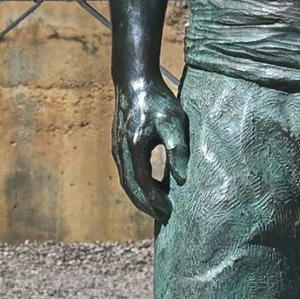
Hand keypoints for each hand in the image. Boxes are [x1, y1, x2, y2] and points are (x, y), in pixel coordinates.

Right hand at [112, 74, 189, 224]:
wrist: (134, 81)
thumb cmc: (158, 100)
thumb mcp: (173, 121)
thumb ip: (178, 149)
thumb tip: (182, 179)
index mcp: (135, 146)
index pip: (143, 182)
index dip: (155, 200)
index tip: (169, 211)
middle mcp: (122, 150)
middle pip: (131, 187)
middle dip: (146, 205)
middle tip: (164, 217)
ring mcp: (117, 149)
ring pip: (127, 181)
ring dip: (141, 197)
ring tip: (159, 207)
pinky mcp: (118, 146)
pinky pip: (127, 172)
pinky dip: (138, 185)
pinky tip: (155, 186)